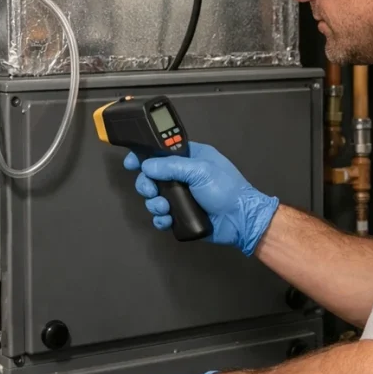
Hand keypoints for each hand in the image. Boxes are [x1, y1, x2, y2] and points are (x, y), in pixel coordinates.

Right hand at [124, 142, 279, 255]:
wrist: (240, 221)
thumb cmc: (228, 190)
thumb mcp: (201, 170)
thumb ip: (171, 166)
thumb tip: (147, 165)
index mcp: (190, 158)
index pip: (160, 152)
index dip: (144, 156)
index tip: (132, 162)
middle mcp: (183, 176)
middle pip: (152, 176)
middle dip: (147, 184)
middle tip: (151, 191)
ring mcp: (181, 196)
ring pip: (154, 197)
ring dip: (154, 203)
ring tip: (165, 208)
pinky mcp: (181, 214)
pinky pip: (161, 216)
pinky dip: (161, 219)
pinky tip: (168, 219)